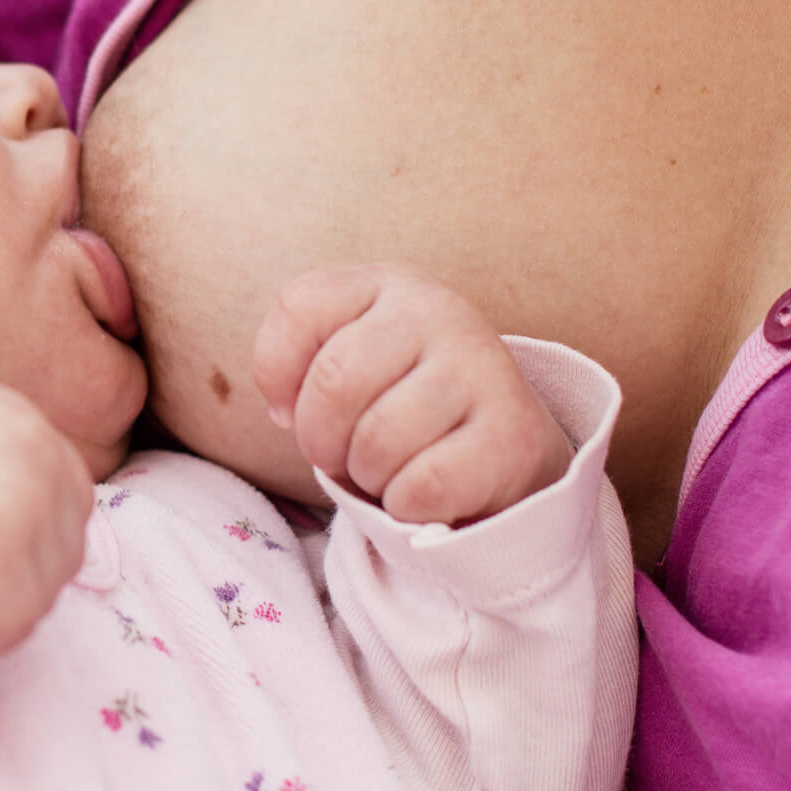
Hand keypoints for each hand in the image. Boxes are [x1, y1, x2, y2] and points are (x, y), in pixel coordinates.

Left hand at [251, 264, 572, 524]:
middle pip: (333, 382)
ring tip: (388, 468)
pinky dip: (404, 505)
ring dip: (366, 475)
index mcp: (387, 285)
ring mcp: (481, 368)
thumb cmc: (399, 404)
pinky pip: (420, 486)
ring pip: (376, 441)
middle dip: (320, 439)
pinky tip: (422, 491)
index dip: (277, 374)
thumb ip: (296, 363)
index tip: (292, 405)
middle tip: (341, 453)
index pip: (299, 308)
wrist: (501, 447)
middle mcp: (438, 312)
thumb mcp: (346, 361)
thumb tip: (285, 412)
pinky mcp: (513, 434)